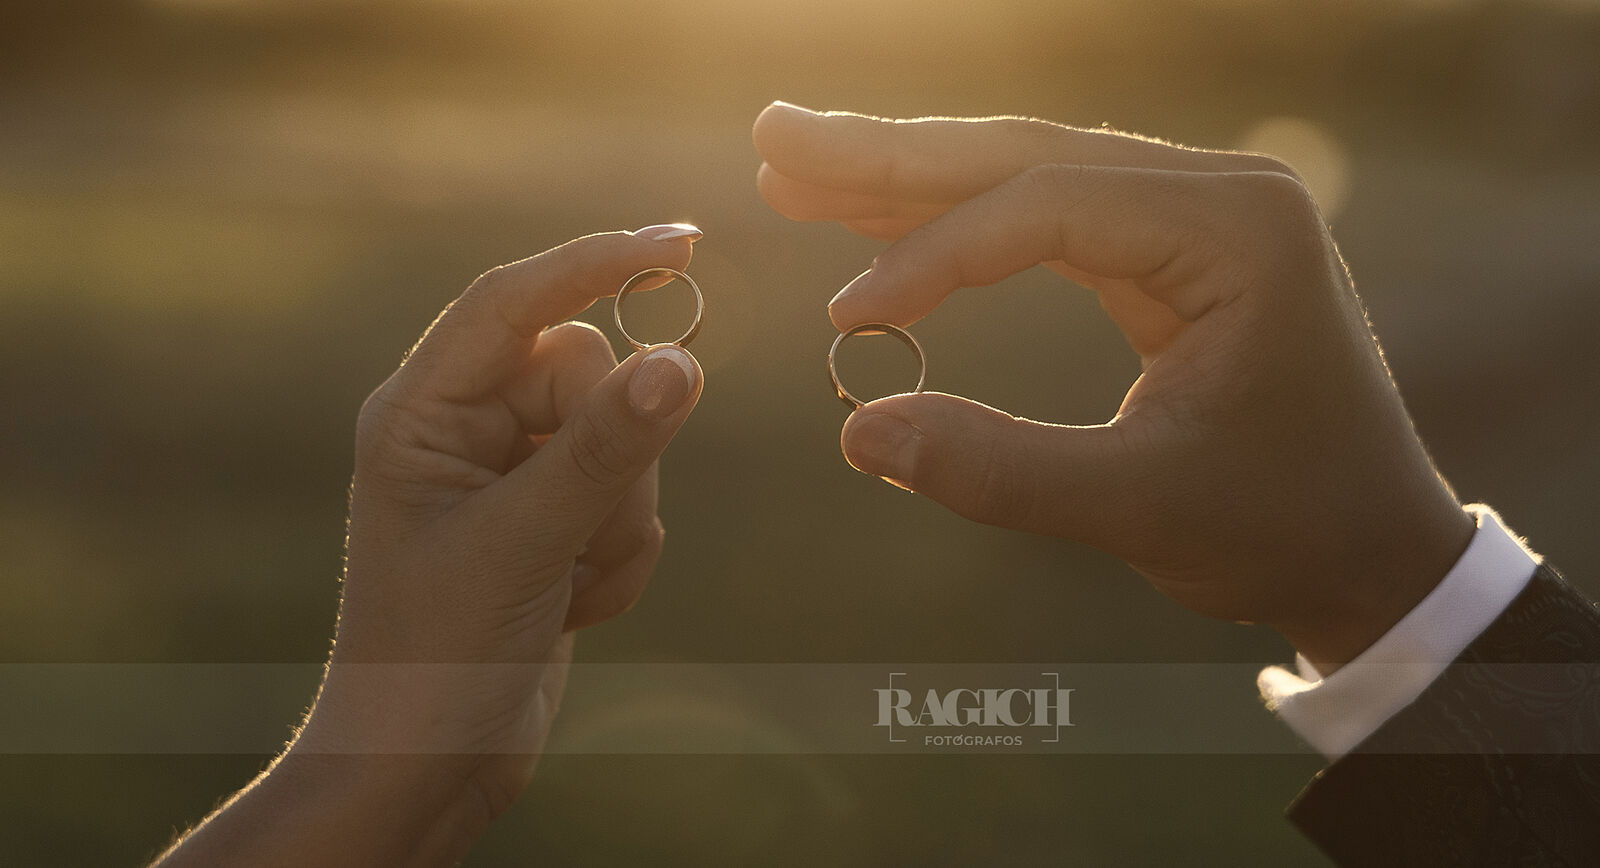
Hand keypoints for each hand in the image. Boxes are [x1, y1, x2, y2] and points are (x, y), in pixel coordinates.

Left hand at [153, 225, 704, 866]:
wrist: (427, 764)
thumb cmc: (437, 655)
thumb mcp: (522, 544)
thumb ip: (603, 450)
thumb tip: (680, 362)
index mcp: (421, 411)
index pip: (513, 302)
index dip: (595, 262)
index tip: (682, 244)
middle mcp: (466, 428)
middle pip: (591, 376)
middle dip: (611, 460)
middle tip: (578, 535)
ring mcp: (513, 474)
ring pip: (624, 439)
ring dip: (617, 522)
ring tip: (565, 587)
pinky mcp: (553, 518)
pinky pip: (631, 497)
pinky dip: (620, 556)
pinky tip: (572, 607)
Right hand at [754, 103, 1471, 671]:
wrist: (1373, 550)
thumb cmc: (1282, 526)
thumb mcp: (1141, 508)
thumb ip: (1001, 470)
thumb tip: (860, 432)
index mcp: (1236, 231)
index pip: (1047, 207)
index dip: (931, 255)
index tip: (846, 315)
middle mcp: (1220, 195)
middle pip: (1024, 155)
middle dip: (892, 154)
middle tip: (776, 137)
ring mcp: (1197, 216)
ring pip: (1027, 176)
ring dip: (910, 178)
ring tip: (798, 168)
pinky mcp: (1173, 250)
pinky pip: (1048, 220)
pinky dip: (960, 225)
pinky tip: (880, 220)